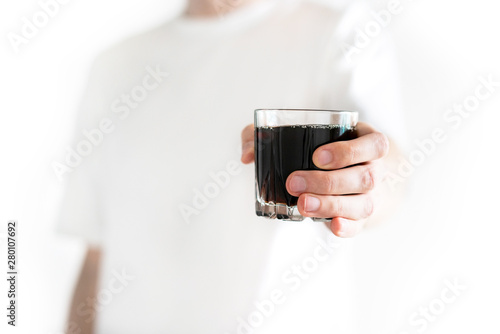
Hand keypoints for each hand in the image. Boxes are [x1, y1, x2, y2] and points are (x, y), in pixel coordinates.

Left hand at [241, 122, 389, 237]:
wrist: (358, 173)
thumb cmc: (326, 149)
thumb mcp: (308, 133)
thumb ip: (268, 135)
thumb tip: (248, 154)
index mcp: (368, 144)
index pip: (374, 145)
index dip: (349, 152)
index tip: (317, 157)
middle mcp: (376, 170)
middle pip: (364, 177)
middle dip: (327, 181)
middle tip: (294, 182)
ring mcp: (372, 197)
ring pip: (363, 204)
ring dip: (332, 205)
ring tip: (303, 204)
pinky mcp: (360, 219)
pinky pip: (360, 226)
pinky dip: (348, 227)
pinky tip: (333, 226)